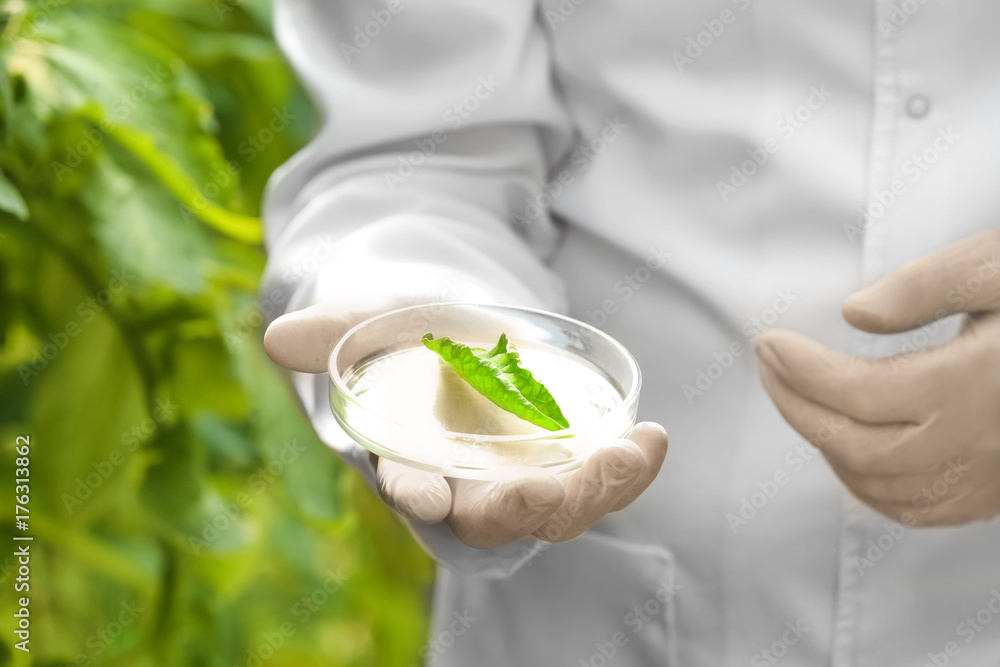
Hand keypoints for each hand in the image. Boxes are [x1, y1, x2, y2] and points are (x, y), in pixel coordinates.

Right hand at [265, 300, 668, 547]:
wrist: (463, 330)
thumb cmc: (410, 330)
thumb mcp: (374, 318)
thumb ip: (333, 329)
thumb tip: (276, 336)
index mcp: (414, 457)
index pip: (409, 487)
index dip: (414, 492)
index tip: (422, 495)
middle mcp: (469, 481)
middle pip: (494, 518)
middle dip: (519, 510)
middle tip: (543, 493)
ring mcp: (523, 476)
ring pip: (558, 509)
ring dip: (593, 492)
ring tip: (628, 454)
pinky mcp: (568, 461)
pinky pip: (599, 480)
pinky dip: (627, 468)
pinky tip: (651, 439)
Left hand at [756, 231, 999, 525]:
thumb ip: (927, 286)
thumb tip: (853, 313)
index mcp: (972, 385)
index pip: (854, 391)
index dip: (798, 370)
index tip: (767, 343)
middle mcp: (975, 444)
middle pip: (850, 445)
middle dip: (794, 406)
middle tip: (769, 367)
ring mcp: (989, 478)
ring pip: (877, 486)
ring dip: (824, 446)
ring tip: (798, 400)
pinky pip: (916, 509)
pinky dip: (867, 485)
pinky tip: (851, 452)